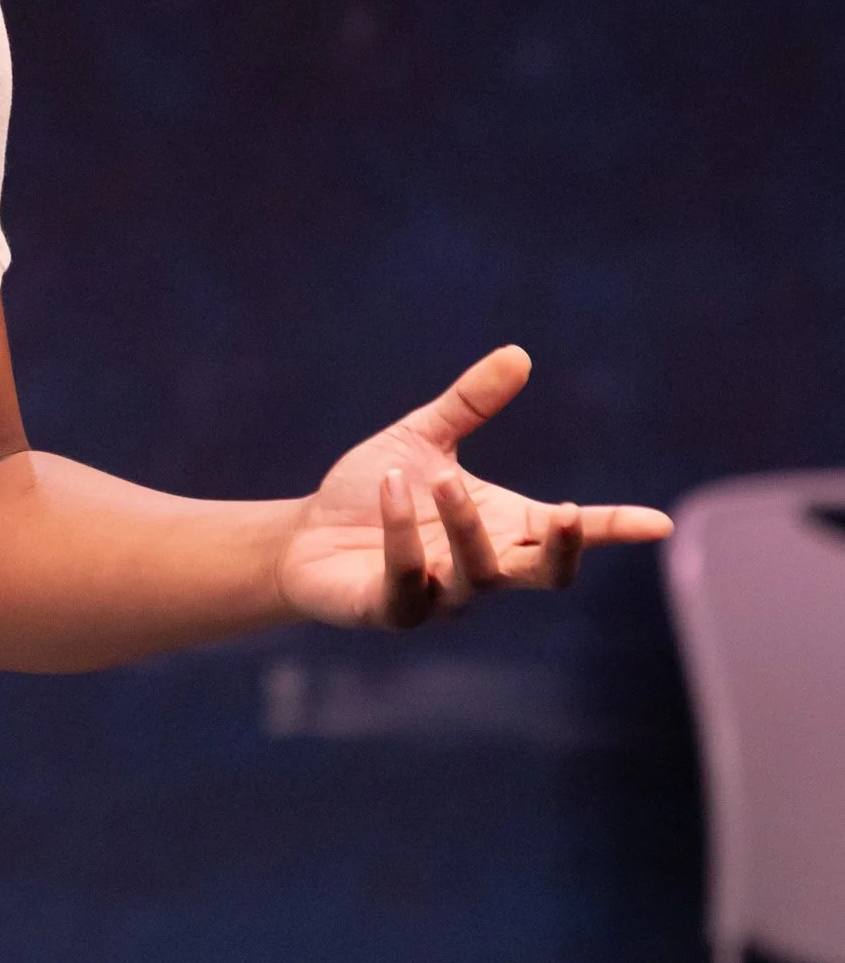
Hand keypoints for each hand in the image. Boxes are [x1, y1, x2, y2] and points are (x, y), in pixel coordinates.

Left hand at [276, 345, 670, 629]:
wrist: (305, 535)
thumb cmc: (373, 491)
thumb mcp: (424, 438)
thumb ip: (471, 403)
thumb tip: (519, 353)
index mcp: (502, 527)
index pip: (568, 534)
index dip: (612, 530)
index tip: (657, 523)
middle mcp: (483, 568)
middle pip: (544, 574)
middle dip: (560, 549)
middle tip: (564, 513)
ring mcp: (443, 595)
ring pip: (479, 575)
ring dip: (462, 524)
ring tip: (436, 479)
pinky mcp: (394, 610)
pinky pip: (410, 582)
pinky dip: (403, 536)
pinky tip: (390, 490)